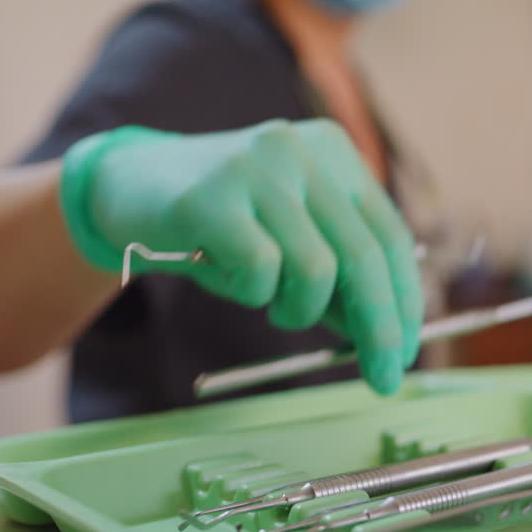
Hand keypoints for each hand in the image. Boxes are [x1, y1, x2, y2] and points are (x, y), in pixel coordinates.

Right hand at [59, 118, 422, 394]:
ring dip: (298, 310)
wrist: (126, 186)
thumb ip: (336, 275)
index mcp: (334, 155)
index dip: (405, 301)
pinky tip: (228, 277)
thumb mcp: (289, 238)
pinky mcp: (212, 196)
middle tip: (382, 378)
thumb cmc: (220, 223)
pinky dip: (252, 294)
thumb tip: (385, 334)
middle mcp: (303, 153)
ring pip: (316, 269)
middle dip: (379, 329)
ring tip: (270, 302)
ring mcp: (258, 168)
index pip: (389, 236)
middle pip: (365, 256)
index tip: (404, 353)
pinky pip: (260, 270)